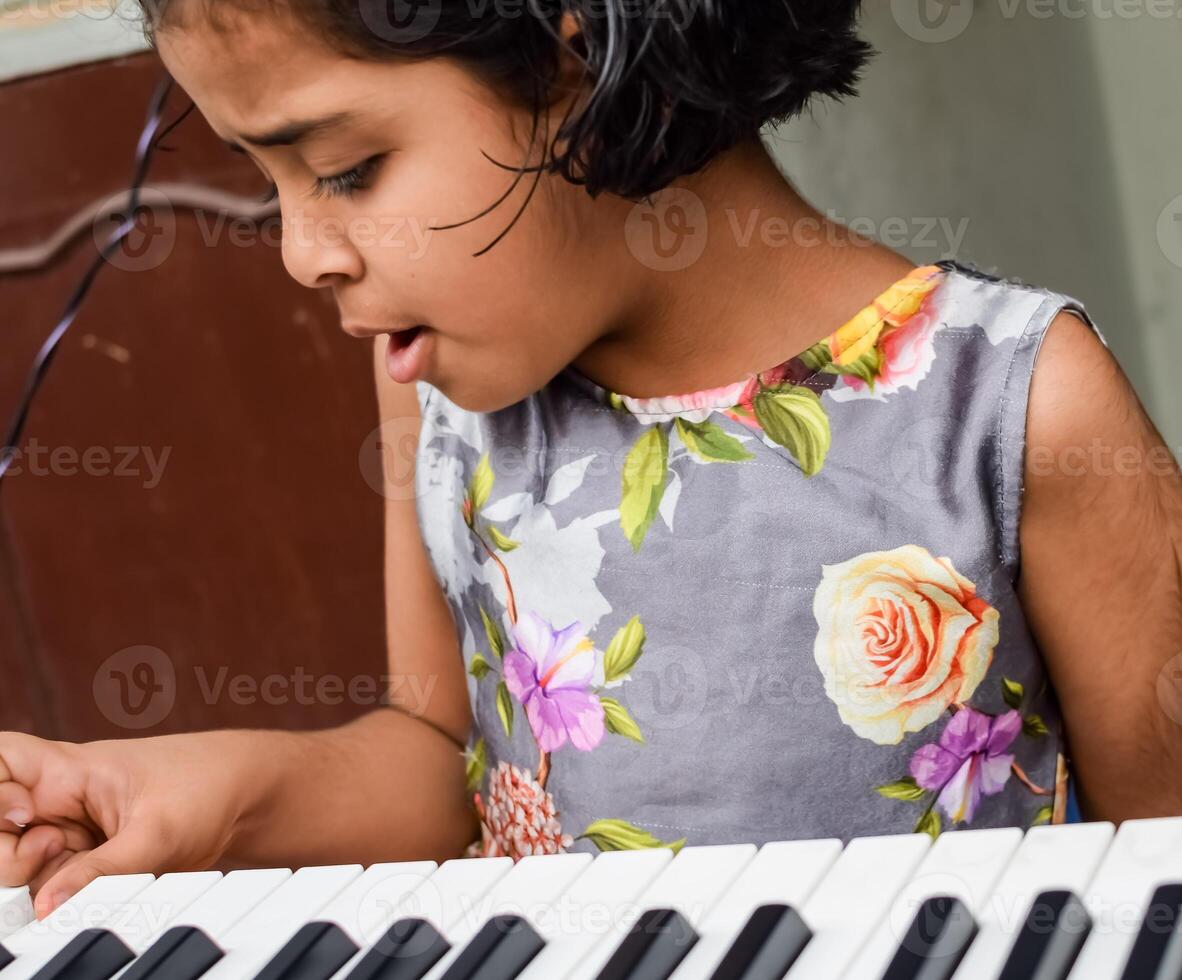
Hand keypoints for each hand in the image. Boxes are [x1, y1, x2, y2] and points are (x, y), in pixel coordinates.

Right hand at [0, 729, 267, 918]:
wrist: (247, 799)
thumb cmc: (207, 788)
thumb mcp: (156, 833)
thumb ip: (99, 873)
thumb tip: (46, 908)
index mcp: (68, 769)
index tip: (23, 814)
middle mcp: (58, 799)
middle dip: (10, 852)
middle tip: (53, 850)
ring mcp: (68, 833)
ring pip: (18, 868)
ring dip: (42, 880)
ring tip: (92, 864)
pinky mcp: (83, 863)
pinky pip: (51, 887)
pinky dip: (66, 897)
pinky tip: (101, 884)